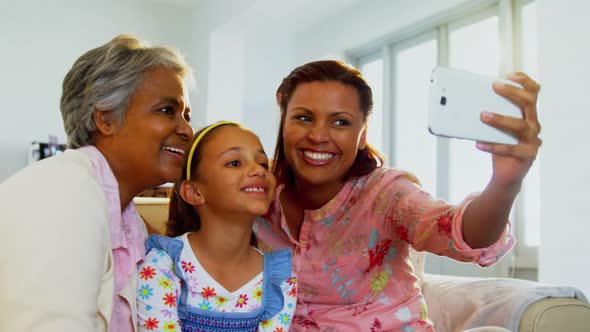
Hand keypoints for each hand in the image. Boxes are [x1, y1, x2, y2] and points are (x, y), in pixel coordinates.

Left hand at [476, 72, 541, 187]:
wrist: (506, 174)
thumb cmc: (501, 145)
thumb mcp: (495, 127)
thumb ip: (489, 113)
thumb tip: (467, 100)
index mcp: (527, 114)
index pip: (533, 92)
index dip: (524, 81)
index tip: (508, 75)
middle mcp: (534, 124)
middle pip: (529, 103)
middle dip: (512, 92)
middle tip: (495, 87)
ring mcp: (532, 140)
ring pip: (520, 126)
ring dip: (501, 119)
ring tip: (483, 115)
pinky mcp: (527, 156)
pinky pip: (511, 149)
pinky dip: (493, 146)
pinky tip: (479, 144)